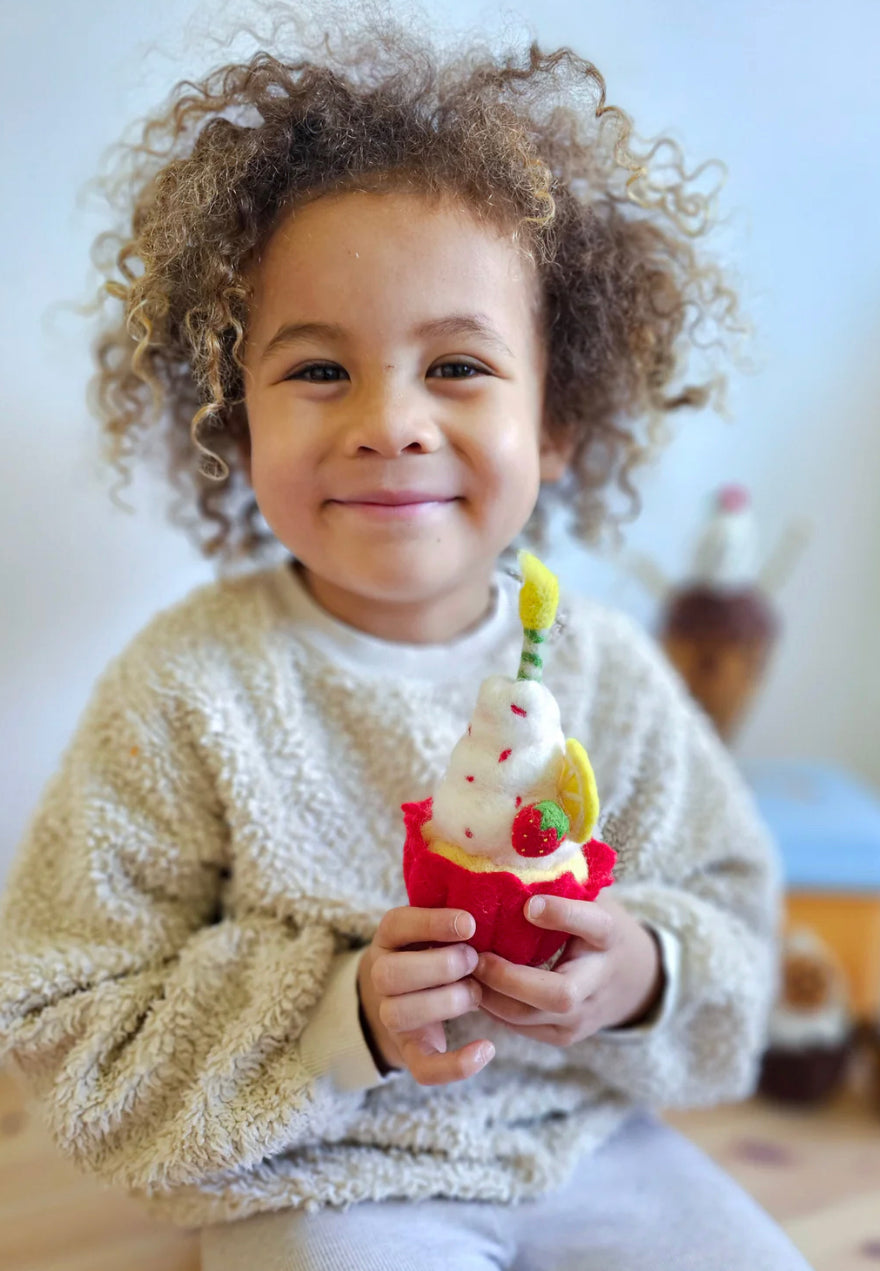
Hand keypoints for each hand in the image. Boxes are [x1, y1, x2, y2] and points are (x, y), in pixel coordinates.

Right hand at [357, 906, 494, 1085]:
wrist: (411, 997)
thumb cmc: (438, 951)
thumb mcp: (438, 929)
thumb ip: (456, 921)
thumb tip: (500, 907)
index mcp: (389, 938)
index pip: (397, 924)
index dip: (432, 923)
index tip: (470, 924)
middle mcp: (381, 975)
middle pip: (391, 973)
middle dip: (440, 966)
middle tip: (474, 960)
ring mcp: (392, 1016)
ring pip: (401, 1014)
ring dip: (446, 1002)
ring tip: (476, 992)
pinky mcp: (411, 1052)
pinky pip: (424, 1068)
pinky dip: (456, 1064)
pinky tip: (486, 1049)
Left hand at [472, 894, 663, 1045]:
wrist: (633, 979)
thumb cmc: (597, 925)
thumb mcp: (593, 897)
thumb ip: (564, 877)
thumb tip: (526, 832)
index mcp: (609, 935)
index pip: (592, 925)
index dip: (561, 915)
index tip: (529, 905)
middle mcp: (600, 980)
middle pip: (559, 993)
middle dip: (510, 979)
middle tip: (476, 956)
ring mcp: (584, 1016)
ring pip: (532, 1018)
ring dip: (491, 996)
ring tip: (462, 971)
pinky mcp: (564, 1036)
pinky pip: (523, 1028)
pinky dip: (493, 1009)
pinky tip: (471, 986)